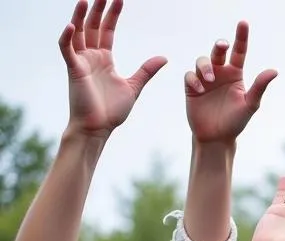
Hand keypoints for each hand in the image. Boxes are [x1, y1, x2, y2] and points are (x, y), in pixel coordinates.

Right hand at [58, 0, 165, 139]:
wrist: (98, 129)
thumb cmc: (112, 111)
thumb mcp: (134, 87)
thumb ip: (146, 70)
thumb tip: (164, 57)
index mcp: (105, 59)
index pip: (107, 30)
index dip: (112, 14)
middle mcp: (91, 56)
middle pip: (93, 26)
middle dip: (98, 9)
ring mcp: (81, 62)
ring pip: (78, 32)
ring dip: (81, 16)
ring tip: (86, 0)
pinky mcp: (74, 70)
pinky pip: (66, 49)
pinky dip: (67, 37)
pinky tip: (71, 24)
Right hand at [185, 22, 276, 144]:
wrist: (217, 138)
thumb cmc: (236, 122)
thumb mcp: (250, 105)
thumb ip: (260, 87)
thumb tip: (274, 71)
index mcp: (235, 74)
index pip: (239, 52)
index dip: (241, 37)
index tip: (243, 22)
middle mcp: (220, 73)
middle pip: (218, 51)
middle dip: (219, 45)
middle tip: (223, 46)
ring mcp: (205, 79)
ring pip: (202, 60)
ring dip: (205, 66)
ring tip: (210, 78)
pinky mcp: (192, 87)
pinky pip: (190, 75)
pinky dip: (194, 78)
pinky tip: (199, 88)